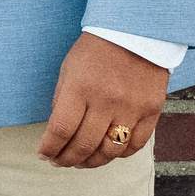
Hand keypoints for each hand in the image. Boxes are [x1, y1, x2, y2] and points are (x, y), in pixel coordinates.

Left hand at [37, 32, 168, 167]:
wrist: (135, 33)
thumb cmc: (95, 50)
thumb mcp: (69, 69)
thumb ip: (62, 100)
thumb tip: (57, 133)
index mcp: (80, 87)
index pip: (61, 130)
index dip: (50, 148)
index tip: (43, 154)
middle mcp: (106, 101)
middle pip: (85, 145)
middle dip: (67, 159)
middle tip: (59, 161)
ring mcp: (131, 108)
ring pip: (110, 151)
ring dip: (92, 162)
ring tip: (81, 161)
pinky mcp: (151, 112)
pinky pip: (135, 145)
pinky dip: (119, 155)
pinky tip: (106, 153)